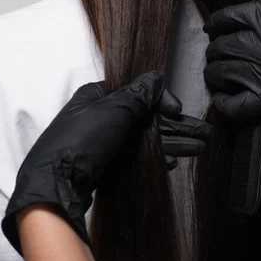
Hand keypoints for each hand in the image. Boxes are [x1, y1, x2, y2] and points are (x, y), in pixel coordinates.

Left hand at [2, 72, 210, 253]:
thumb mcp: (113, 109)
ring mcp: (104, 140)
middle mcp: (102, 115)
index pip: (138, 92)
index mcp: (99, 95)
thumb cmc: (83, 138)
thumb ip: (139, 94)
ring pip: (145, 138)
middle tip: (204, 134)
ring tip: (200, 148)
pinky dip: (155, 157)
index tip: (177, 111)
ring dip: (173, 142)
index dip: (161, 100)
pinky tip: (172, 162)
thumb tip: (156, 77)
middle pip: (147, 117)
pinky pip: (136, 155)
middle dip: (177, 126)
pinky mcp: (106, 162)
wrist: (56, 183)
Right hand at [203, 0, 260, 120]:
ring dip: (215, 51)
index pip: (231, 106)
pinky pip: (226, 17)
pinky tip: (214, 27)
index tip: (222, 99)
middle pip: (219, 74)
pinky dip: (216, 23)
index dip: (222, 105)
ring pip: (219, 47)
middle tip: (220, 73)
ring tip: (219, 51)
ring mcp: (259, 37)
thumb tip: (256, 107)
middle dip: (216, 76)